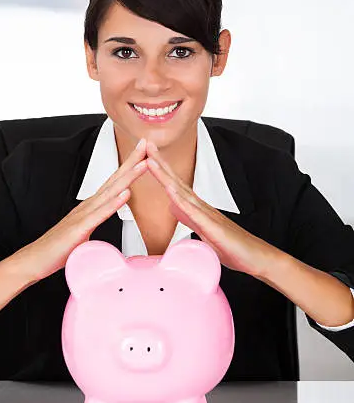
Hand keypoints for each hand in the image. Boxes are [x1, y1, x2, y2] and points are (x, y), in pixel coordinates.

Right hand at [13, 139, 148, 281]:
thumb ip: (97, 221)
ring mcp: (82, 216)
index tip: (144, 153)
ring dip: (127, 178)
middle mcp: (88, 206)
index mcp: (91, 206)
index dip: (129, 167)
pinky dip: (113, 204)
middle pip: (114, 180)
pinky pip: (99, 215)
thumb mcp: (85, 231)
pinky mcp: (78, 229)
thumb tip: (109, 217)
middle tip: (146, 144)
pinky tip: (124, 195)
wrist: (34, 259)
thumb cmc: (59, 247)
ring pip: (109, 193)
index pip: (114, 183)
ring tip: (143, 164)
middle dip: (131, 162)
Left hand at [145, 141, 276, 276]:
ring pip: (182, 192)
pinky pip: (194, 212)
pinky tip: (170, 190)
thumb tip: (173, 207)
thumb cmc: (233, 246)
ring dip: (166, 176)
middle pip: (176, 182)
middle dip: (160, 163)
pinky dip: (181, 200)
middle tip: (146, 144)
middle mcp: (201, 207)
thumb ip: (189, 217)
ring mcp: (208, 215)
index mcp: (197, 208)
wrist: (257, 258)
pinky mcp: (213, 228)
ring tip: (151, 160)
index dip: (160, 170)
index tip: (146, 155)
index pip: (174, 186)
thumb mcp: (203, 230)